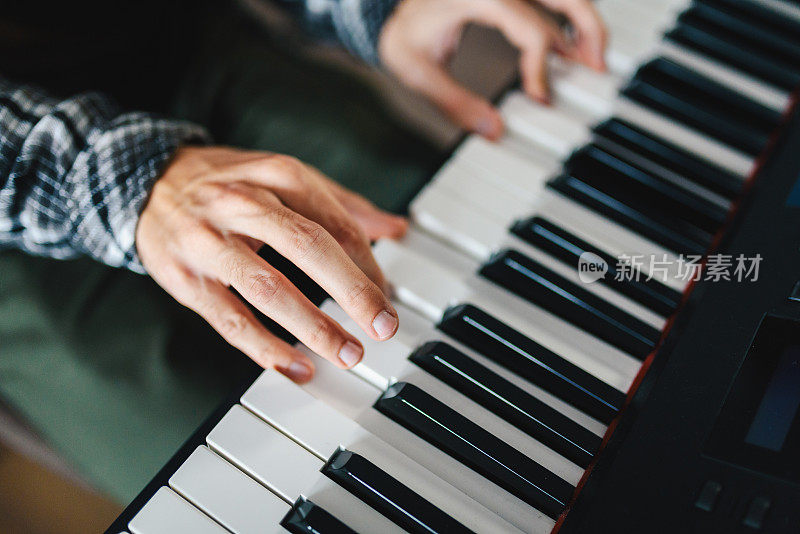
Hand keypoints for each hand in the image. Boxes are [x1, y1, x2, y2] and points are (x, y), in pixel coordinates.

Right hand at [136, 146, 407, 382]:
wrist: (145, 182)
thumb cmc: (228, 184)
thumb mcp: (283, 178)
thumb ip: (341, 204)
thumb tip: (395, 227)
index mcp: (276, 175)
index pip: (333, 222)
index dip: (367, 264)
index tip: (387, 297)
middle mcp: (242, 204)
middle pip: (306, 245)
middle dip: (351, 289)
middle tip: (383, 325)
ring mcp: (210, 242)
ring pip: (267, 287)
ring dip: (313, 326)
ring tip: (347, 353)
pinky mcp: (184, 278)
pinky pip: (229, 319)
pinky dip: (264, 348)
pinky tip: (296, 367)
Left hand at [379, 0, 606, 139]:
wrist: (388, 11)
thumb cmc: (401, 34)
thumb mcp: (418, 72)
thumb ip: (455, 103)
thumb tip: (493, 131)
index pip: (528, 28)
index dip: (540, 65)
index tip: (541, 97)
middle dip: (588, 30)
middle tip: (598, 68)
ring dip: (584, 21)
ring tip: (594, 58)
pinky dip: (566, 17)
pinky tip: (571, 44)